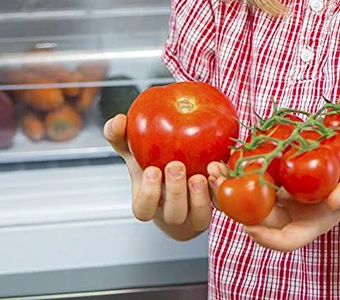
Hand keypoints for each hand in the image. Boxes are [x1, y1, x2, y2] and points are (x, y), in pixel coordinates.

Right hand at [103, 114, 212, 233]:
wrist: (182, 166)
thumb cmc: (153, 161)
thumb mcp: (134, 148)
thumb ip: (120, 135)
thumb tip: (117, 121)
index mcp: (150, 200)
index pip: (144, 209)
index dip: (149, 194)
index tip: (152, 170)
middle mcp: (173, 209)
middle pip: (173, 214)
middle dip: (175, 192)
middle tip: (176, 166)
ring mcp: (196, 210)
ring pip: (199, 217)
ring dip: (200, 197)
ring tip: (200, 174)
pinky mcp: (216, 203)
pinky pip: (221, 203)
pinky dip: (220, 188)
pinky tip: (217, 168)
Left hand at [208, 150, 339, 251]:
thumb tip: (333, 201)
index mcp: (310, 224)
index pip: (284, 240)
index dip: (265, 237)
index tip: (248, 226)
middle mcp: (294, 212)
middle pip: (260, 217)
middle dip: (235, 206)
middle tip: (215, 186)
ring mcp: (287, 195)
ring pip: (254, 196)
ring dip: (232, 184)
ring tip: (214, 168)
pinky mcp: (284, 176)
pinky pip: (261, 176)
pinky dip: (246, 167)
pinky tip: (233, 153)